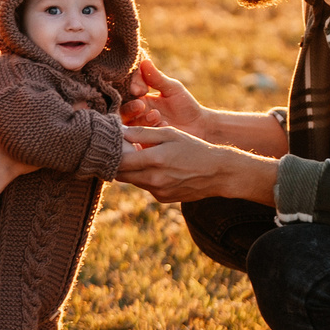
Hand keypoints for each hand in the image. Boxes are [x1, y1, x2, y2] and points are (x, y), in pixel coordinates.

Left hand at [116, 123, 272, 203]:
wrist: (218, 173)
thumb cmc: (195, 148)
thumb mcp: (171, 134)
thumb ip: (143, 133)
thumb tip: (119, 131)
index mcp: (153, 161)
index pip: (118, 161)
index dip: (111, 153)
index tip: (110, 144)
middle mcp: (153, 180)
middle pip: (120, 174)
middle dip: (117, 163)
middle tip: (119, 150)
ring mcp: (157, 191)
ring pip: (132, 181)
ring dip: (132, 170)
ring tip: (140, 156)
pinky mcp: (162, 198)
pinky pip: (145, 187)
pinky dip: (145, 177)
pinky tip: (157, 168)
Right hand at [122, 57, 205, 132]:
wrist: (199, 127)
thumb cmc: (185, 105)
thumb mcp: (173, 89)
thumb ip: (157, 78)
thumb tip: (144, 61)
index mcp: (139, 97)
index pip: (125, 91)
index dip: (129, 90)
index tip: (140, 89)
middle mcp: (136, 113)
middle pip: (121, 110)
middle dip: (130, 108)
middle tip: (141, 105)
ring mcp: (140, 128)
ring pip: (129, 126)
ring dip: (141, 119)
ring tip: (157, 116)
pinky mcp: (146, 142)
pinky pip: (141, 139)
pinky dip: (151, 131)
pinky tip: (164, 125)